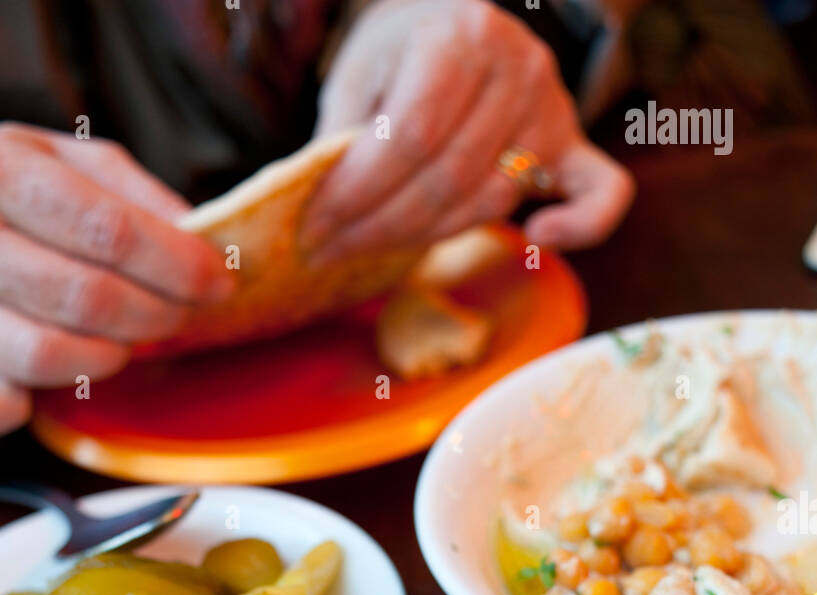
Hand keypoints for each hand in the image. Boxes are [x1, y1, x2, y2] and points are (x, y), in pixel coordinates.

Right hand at [0, 123, 232, 437]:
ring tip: (125, 337)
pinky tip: (52, 370)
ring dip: (110, 356)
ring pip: (51, 356)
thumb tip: (202, 241)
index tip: (219, 281)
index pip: (110, 233)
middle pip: (89, 299)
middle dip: (157, 314)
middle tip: (179, 313)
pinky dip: (33, 400)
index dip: (180, 265)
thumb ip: (131, 194)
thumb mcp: (56, 159)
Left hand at [303, 0, 634, 260]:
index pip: (411, 136)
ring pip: (493, 199)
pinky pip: (602, 194)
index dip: (358, 193)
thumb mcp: (358, 75)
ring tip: (374, 248)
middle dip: (380, 226)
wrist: (454, 19)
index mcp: (460, 34)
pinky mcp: (572, 145)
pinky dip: (581, 228)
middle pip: (449, 178)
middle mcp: (519, 65)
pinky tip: (536, 238)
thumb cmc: (399, 54)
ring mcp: (553, 106)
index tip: (313, 228)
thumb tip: (319, 210)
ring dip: (430, 237)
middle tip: (327, 252)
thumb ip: (343, 136)